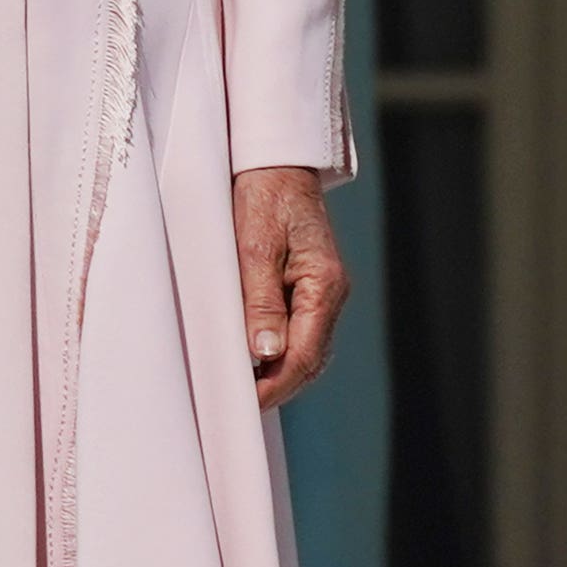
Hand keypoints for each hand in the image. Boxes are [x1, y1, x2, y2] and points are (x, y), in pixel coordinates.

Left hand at [235, 166, 346, 409]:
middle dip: (276, 385)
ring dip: (276, 371)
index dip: (275, 384)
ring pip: (304, 349)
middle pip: (309, 359)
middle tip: (237, 404)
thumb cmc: (263, 195)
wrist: (274, 162)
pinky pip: (296, 330)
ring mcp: (320, 292)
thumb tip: (266, 352)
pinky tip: (251, 357)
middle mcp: (329, 294)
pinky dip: (275, 350)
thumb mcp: (255, 246)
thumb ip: (261, 300)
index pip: (304, 354)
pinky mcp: (306, 286)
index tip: (244, 402)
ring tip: (240, 387)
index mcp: (325, 286)